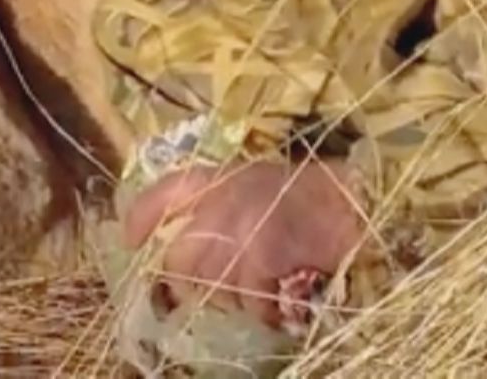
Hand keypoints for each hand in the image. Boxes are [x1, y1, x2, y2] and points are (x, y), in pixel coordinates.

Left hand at [121, 158, 362, 329]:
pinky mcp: (260, 255)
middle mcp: (217, 200)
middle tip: (219, 289)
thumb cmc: (310, 192)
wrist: (356, 200)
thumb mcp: (255, 182)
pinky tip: (278, 304)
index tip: (130, 241)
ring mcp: (236, 228)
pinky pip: (248, 300)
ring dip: (233, 298)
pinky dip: (262, 309)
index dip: (142, 218)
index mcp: (215, 176)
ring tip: (258, 292)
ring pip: (212, 285)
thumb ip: (217, 204)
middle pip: (179, 258)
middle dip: (193, 282)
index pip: (164, 193)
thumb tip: (184, 250)